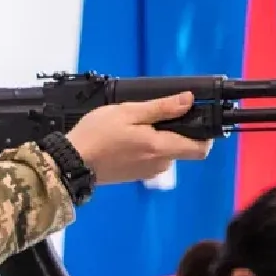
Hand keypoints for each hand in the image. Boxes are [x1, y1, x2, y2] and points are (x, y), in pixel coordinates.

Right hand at [64, 92, 212, 184]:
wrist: (70, 162)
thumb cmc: (95, 136)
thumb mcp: (127, 112)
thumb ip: (161, 107)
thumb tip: (188, 100)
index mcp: (161, 148)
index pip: (201, 149)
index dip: (206, 135)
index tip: (197, 120)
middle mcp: (158, 164)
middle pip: (182, 148)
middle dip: (175, 132)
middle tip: (152, 118)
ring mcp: (146, 172)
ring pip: (165, 153)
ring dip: (156, 139)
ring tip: (131, 128)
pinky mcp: (134, 175)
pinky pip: (149, 160)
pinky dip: (143, 149)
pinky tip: (123, 141)